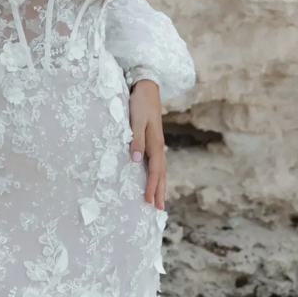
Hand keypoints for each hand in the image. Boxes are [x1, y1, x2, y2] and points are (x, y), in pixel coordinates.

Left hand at [128, 79, 165, 209]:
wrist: (147, 87)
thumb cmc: (139, 103)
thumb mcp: (136, 120)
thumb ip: (136, 140)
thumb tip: (136, 160)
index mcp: (155, 143)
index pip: (155, 171)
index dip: (152, 187)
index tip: (149, 202)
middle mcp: (158, 145)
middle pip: (161, 173)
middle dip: (160, 191)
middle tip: (160, 209)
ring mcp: (157, 143)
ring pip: (161, 169)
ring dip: (161, 184)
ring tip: (161, 199)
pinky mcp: (153, 139)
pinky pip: (157, 162)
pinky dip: (158, 174)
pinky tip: (156, 178)